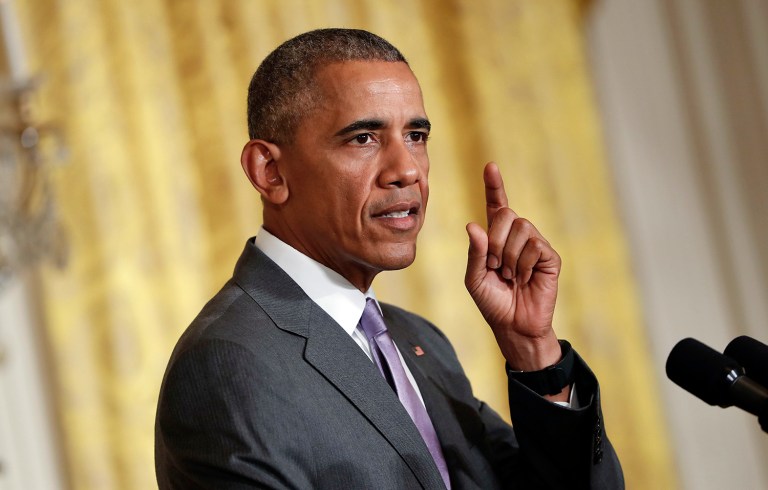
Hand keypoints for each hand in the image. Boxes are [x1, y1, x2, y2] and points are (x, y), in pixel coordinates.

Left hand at [465, 163, 561, 370]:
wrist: (514, 326)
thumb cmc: (493, 302)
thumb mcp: (474, 278)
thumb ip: (474, 252)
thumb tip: (473, 225)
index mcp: (496, 238)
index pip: (496, 206)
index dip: (494, 186)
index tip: (490, 167)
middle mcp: (517, 236)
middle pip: (507, 214)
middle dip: (495, 241)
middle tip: (495, 267)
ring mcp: (535, 245)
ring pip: (521, 228)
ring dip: (509, 256)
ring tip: (510, 276)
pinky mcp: (550, 257)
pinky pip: (535, 245)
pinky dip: (524, 264)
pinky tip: (525, 278)